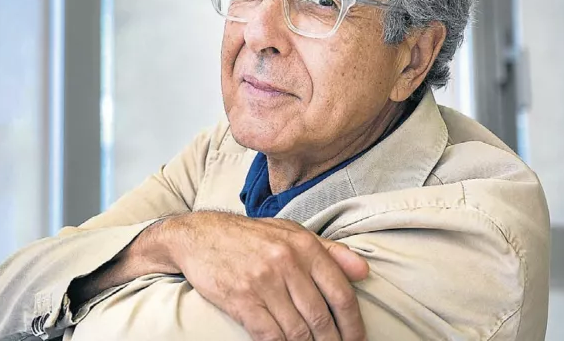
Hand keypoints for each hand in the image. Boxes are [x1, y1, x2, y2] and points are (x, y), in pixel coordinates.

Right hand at [159, 211, 368, 340]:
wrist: (200, 235)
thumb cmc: (250, 236)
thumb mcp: (291, 233)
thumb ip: (330, 251)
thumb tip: (364, 272)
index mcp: (304, 246)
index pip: (341, 293)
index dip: (353, 323)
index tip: (357, 339)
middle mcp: (286, 262)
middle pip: (320, 317)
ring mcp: (263, 282)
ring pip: (297, 331)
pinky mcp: (241, 300)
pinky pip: (270, 336)